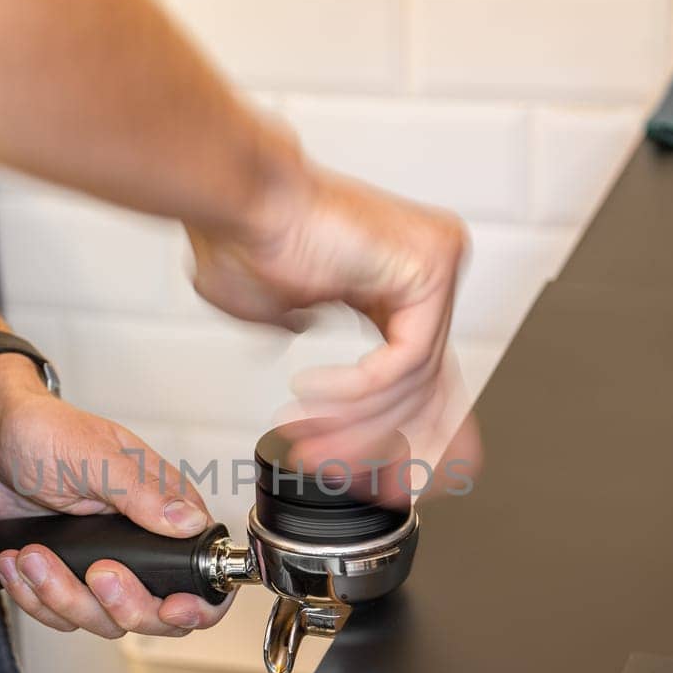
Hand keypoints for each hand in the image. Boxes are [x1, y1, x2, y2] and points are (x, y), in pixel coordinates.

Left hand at [0, 357, 231, 638]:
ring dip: (63, 596)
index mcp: (161, 509)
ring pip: (102, 620)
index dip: (197, 602)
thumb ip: (143, 491)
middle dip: (123, 604)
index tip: (172, 606)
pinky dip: (33, 597)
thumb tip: (190, 521)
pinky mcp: (62, 579)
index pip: (201, 572)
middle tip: (96, 573)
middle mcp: (136, 544)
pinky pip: (58, 616)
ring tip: (33, 555)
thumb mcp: (94, 454)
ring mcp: (99, 566)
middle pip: (155, 612)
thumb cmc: (40, 430)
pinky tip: (15, 561)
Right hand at [187, 141, 480, 488]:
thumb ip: (300, 323)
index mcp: (395, 278)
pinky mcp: (430, 270)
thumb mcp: (273, 305)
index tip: (354, 466)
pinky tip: (313, 393)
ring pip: (414, 381)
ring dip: (356, 423)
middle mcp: (425, 270)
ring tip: (309, 439)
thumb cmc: (243, 233)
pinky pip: (404, 361)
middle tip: (344, 474)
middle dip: (383, 443)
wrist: (237, 198)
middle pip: (430, 385)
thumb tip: (304, 334)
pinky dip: (357, 390)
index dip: (386, 429)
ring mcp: (435, 265)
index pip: (417, 373)